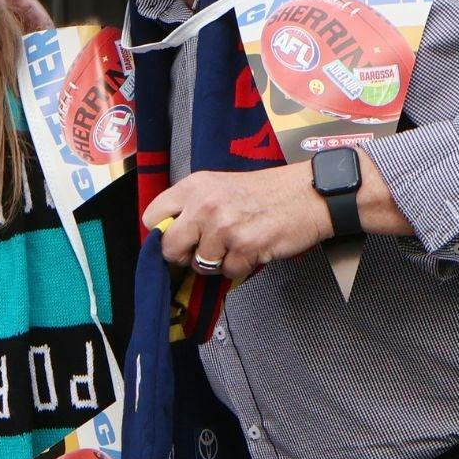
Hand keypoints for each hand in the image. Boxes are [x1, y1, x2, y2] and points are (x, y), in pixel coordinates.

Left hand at [142, 164, 331, 280]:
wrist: (307, 194)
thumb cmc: (263, 193)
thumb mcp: (218, 187)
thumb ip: (190, 206)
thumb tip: (165, 235)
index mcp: (193, 186)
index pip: (151, 218)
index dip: (162, 234)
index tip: (177, 238)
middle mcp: (204, 204)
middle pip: (169, 247)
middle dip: (184, 256)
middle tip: (202, 251)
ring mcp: (223, 226)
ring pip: (200, 264)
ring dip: (217, 262)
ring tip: (236, 244)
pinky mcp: (244, 246)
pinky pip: (228, 272)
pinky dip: (240, 267)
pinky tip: (252, 248)